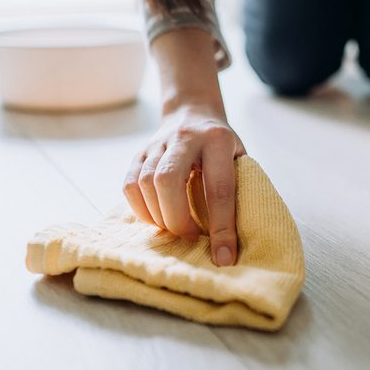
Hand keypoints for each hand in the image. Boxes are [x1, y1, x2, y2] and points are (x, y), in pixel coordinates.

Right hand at [123, 103, 246, 265]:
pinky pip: (130, 185)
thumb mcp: (239, 158)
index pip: (219, 189)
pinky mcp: (139, 152)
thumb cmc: (221, 146)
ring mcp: (157, 143)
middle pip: (169, 181)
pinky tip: (156, 218)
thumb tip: (235, 239)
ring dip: (159, 216)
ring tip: (174, 228)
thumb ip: (239, 189)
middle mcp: (185, 137)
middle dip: (177, 219)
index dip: (222, 227)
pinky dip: (141, 210)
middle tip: (190, 237)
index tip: (224, 257)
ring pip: (145, 183)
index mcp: (218, 141)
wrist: (192, 112)